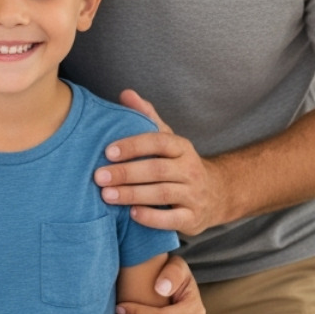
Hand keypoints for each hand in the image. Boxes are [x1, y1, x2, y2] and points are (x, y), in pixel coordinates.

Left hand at [95, 89, 228, 236]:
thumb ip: (147, 117)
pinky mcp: (192, 219)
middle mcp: (190, 169)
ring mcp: (193, 195)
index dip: (133, 146)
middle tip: (99, 176)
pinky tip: (132, 214)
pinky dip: (151, 217)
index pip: (158, 142)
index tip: (108, 151)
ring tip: (106, 195)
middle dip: (126, 173)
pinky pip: (172, 220)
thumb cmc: (179, 164)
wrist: (216, 194)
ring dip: (132, 194)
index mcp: (182, 147)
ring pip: (162, 194)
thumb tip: (126, 93)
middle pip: (157, 170)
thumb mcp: (167, 139)